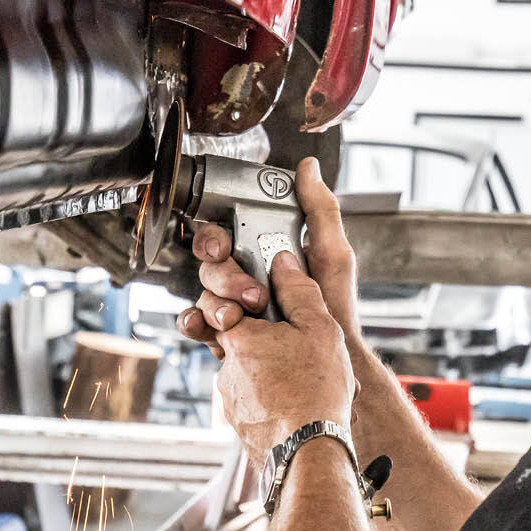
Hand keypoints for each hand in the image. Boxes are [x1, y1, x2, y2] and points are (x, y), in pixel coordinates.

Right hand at [176, 156, 360, 354]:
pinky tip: (204, 328)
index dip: (216, 237)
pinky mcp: (227, 336)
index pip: (226, 232)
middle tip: (249, 293)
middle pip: (210, 264)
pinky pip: (197, 325)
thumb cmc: (337, 308)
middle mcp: (246, 276)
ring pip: (202, 293)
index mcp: (265, 252)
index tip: (223, 247)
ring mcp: (235, 306)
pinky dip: (193, 324)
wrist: (332, 361)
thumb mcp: (333, 254)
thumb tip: (308, 168)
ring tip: (240, 317)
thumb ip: (320, 210)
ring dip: (214, 303)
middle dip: (222, 276)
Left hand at [213, 250, 356, 462]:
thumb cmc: (314, 391)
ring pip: (241, 366)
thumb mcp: (318, 327)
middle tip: (289, 338)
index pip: (222, 300)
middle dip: (258, 330)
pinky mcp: (239, 422)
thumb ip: (297, 290)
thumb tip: (282, 263)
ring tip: (300, 373)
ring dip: (265, 363)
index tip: (266, 300)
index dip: (244, 295)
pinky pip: (249, 395)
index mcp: (237, 336)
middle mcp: (226, 367)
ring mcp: (230, 398)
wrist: (309, 455)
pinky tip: (295, 396)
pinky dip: (267, 391)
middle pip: (228, 332)